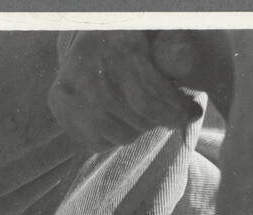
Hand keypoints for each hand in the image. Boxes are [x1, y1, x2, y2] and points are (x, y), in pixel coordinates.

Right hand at [48, 30, 202, 152]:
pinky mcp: (60, 108)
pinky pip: (99, 142)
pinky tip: (122, 116)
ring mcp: (69, 93)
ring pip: (121, 135)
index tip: (193, 113)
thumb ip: (174, 48)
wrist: (89, 35)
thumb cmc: (134, 35)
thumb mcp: (159, 34)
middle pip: (137, 118)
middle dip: (162, 118)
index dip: (175, 111)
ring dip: (141, 127)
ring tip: (144, 111)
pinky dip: (117, 135)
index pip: (148, 98)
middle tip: (173, 111)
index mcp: (113, 46)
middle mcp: (85, 71)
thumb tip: (184, 64)